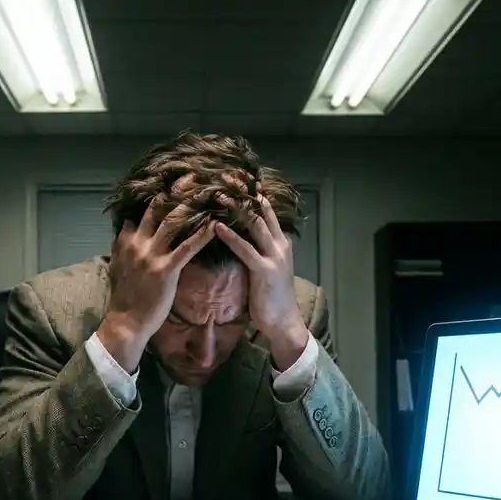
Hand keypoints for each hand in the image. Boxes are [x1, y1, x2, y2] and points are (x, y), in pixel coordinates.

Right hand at [98, 197, 214, 372]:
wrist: (126, 321)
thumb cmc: (125, 298)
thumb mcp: (117, 266)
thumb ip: (122, 246)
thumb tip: (124, 230)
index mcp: (127, 241)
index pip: (141, 211)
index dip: (158, 196)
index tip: (173, 183)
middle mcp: (138, 243)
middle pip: (158, 208)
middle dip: (176, 191)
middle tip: (194, 175)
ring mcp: (152, 255)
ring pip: (173, 222)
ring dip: (192, 206)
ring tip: (209, 193)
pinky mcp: (166, 270)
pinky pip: (187, 247)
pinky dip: (202, 234)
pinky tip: (215, 225)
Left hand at [215, 196, 309, 369]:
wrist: (284, 321)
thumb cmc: (271, 298)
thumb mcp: (267, 268)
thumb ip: (258, 251)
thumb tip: (241, 238)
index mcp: (280, 242)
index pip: (267, 211)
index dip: (252, 195)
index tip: (236, 181)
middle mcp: (280, 244)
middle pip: (262, 211)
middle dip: (244, 193)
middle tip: (227, 177)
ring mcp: (274, 256)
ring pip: (254, 224)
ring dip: (236, 209)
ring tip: (218, 195)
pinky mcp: (264, 270)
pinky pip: (245, 248)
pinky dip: (230, 236)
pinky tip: (216, 227)